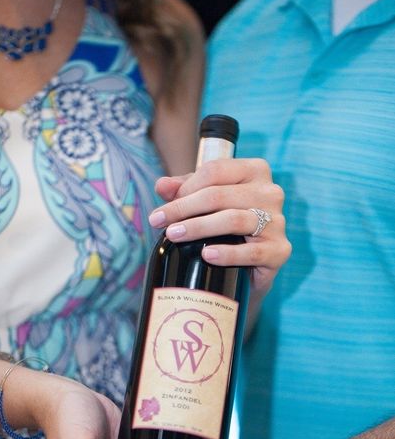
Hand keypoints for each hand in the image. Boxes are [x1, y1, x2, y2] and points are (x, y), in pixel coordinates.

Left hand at [149, 159, 290, 293]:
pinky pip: (251, 252)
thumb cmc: (228, 226)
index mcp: (255, 170)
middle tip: (158, 222)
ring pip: (232, 220)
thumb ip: (185, 189)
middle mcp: (270, 192)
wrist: (251, 267)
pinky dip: (226, 254)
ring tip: (173, 235)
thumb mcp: (206, 202)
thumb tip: (162, 186)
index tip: (164, 204)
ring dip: (198, 227)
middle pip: (219, 195)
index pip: (215, 171)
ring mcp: (277, 222)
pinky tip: (206, 255)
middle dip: (183, 209)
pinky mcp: (280, 250)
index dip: (186, 187)